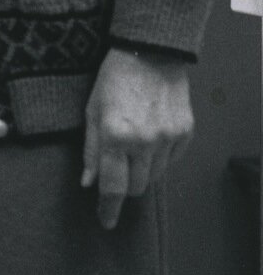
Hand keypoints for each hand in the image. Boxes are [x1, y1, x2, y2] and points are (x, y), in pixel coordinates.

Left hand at [81, 48, 193, 228]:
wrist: (151, 52)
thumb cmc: (114, 79)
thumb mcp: (92, 110)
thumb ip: (91, 150)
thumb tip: (88, 183)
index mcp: (115, 135)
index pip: (113, 187)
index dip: (108, 208)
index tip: (106, 222)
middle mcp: (144, 141)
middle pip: (136, 187)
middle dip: (125, 185)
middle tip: (118, 170)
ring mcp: (168, 138)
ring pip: (155, 176)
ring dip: (142, 171)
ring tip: (134, 146)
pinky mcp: (185, 132)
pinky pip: (171, 160)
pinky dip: (160, 157)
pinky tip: (151, 136)